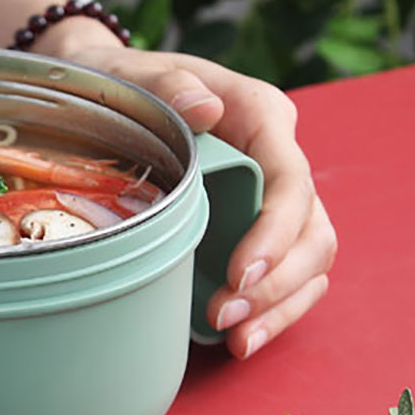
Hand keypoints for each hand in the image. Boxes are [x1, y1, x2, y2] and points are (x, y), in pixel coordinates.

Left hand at [37, 22, 336, 358]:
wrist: (104, 92)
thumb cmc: (122, 83)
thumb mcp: (134, 76)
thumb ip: (169, 84)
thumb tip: (204, 107)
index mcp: (260, 115)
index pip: (290, 178)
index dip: (274, 231)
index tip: (239, 273)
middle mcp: (276, 155)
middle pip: (311, 227)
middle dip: (278, 280)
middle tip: (226, 315)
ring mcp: (271, 195)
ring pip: (310, 257)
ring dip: (281, 303)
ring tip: (238, 338)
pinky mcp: (257, 226)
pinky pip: (289, 273)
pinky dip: (274, 309)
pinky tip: (244, 338)